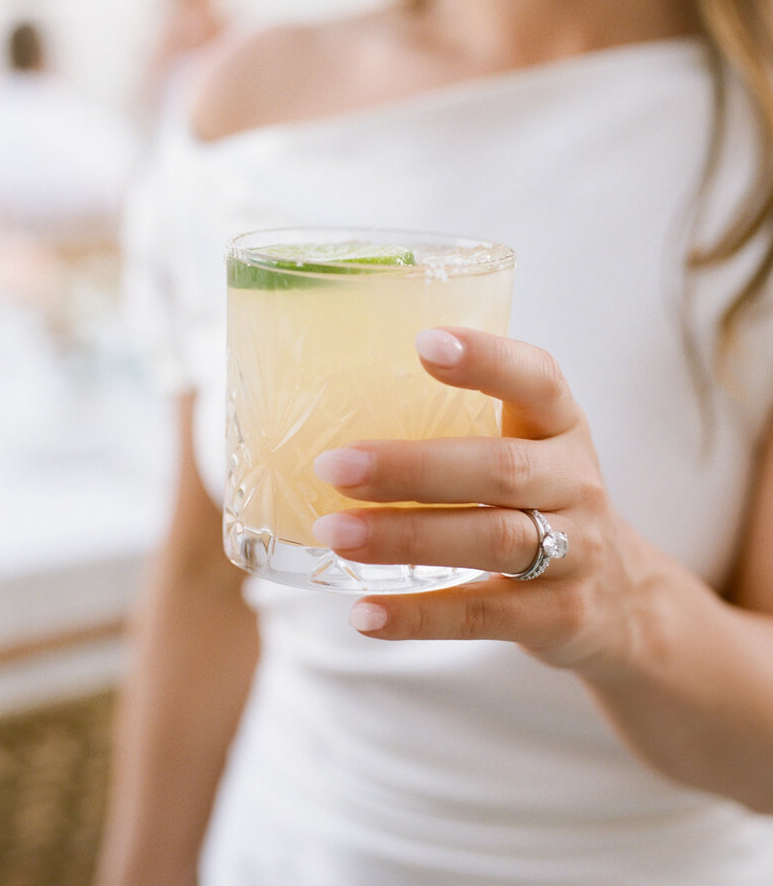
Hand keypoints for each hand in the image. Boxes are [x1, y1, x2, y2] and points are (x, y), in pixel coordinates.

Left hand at [312, 328, 661, 676]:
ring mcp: (575, 553)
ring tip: (336, 532)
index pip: (538, 380)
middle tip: (335, 466)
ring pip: (492, 540)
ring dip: (406, 536)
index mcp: (561, 428)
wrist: (624, 597)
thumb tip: (335, 408)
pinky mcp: (558, 615)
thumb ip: (462, 428)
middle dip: (413, 467)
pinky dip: (420, 615)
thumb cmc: (545, 503)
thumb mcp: (530, 451)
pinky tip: (364, 613)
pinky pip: (483, 615)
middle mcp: (575, 483)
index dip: (487, 360)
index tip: (424, 343)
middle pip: (499, 469)